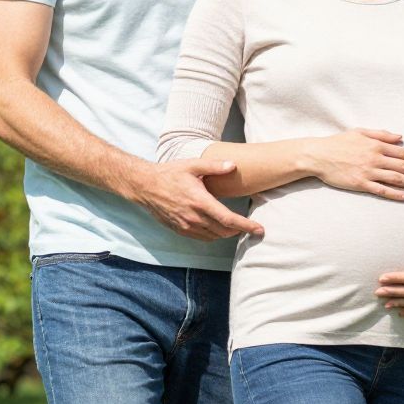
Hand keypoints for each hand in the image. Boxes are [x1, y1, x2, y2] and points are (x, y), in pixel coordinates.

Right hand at [131, 159, 263, 240]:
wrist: (145, 186)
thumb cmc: (169, 173)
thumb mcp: (192, 165)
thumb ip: (213, 166)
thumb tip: (233, 165)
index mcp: (199, 201)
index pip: (228, 219)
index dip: (246, 226)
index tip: (259, 229)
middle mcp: (193, 217)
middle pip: (224, 231)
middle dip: (240, 230)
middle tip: (251, 227)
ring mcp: (186, 225)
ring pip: (214, 236)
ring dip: (227, 233)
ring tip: (236, 226)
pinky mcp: (180, 230)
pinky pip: (202, 238)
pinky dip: (214, 235)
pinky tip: (217, 227)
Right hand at [302, 129, 403, 200]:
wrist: (319, 155)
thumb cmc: (339, 142)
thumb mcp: (360, 132)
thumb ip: (381, 134)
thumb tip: (400, 136)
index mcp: (376, 145)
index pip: (403, 152)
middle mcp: (375, 158)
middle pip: (403, 166)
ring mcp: (368, 172)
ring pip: (396, 179)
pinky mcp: (360, 184)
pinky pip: (381, 190)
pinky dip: (395, 194)